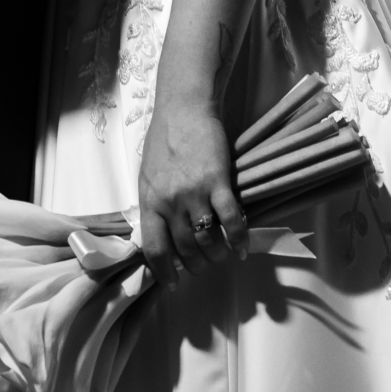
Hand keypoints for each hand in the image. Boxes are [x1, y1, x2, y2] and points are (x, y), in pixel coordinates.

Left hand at [137, 97, 247, 287]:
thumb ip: (154, 204)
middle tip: (205, 266)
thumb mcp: (148, 176)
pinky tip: (242, 249)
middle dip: (197, 265)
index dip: (165, 271)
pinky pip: (231, 220)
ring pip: (208, 240)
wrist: (183, 108)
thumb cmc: (164, 140)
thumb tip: (161, 234)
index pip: (154, 249)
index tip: (174, 283)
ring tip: (222, 256)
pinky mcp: (218, 182)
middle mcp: (170, 202)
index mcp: (149, 201)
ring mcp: (194, 193)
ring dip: (217, 255)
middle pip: (186, 249)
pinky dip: (238, 240)